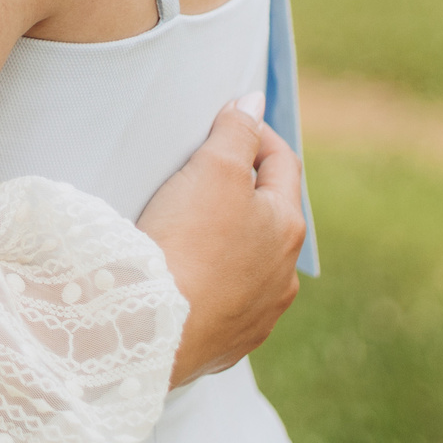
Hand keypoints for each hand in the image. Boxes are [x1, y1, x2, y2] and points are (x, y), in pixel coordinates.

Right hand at [136, 97, 305, 385]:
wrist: (156, 328)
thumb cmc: (188, 241)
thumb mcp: (214, 168)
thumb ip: (237, 131)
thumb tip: (255, 102)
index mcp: (286, 227)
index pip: (283, 162)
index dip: (256, 133)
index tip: (229, 121)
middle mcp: (283, 273)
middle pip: (269, 215)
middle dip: (243, 190)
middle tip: (204, 173)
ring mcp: (260, 312)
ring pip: (251, 263)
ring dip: (231, 241)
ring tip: (192, 229)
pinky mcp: (230, 341)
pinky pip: (227, 301)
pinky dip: (213, 282)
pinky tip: (187, 277)